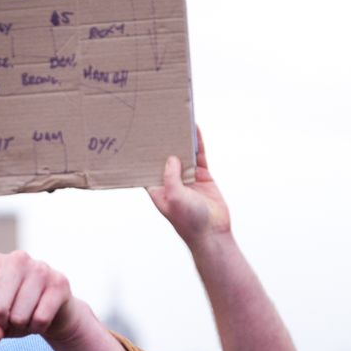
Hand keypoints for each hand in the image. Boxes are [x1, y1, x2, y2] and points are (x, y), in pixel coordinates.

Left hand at [0, 248, 78, 346]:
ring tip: (26, 317)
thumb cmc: (15, 311)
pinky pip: (40, 319)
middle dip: (1, 323)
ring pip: (20, 316)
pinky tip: (41, 318)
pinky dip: (37, 328)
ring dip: (21, 327)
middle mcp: (16, 260)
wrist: (55, 311)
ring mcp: (40, 268)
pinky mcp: (59, 282)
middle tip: (8, 319)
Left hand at [147, 127, 230, 245]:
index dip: (143, 152)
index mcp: (157, 188)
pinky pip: (199, 155)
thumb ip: (170, 177)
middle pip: (164, 155)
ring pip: (182, 152)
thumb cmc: (189, 220)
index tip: (138, 135)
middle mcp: (170, 180)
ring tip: (177, 118)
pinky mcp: (202, 174)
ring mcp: (187, 176)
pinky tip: (195, 128)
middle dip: (162, 141)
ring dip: (180, 138)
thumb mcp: (174, 197)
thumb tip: (171, 157)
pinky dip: (197, 142)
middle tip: (157, 119)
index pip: (147, 166)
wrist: (213, 232)